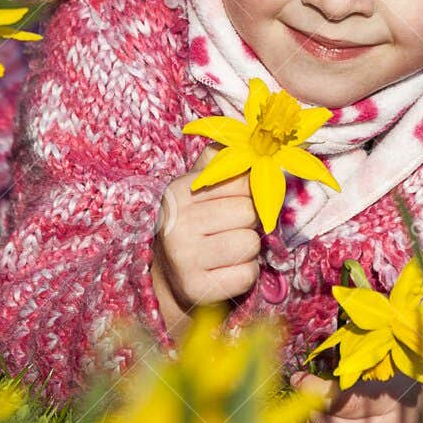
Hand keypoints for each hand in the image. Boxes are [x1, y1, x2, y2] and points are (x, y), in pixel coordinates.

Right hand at [149, 145, 261, 332]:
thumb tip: (250, 134)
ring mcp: (185, 258)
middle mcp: (177, 222)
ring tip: (225, 251)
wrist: (170, 278)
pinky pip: (247, 274)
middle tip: (228, 230)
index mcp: (178, 191)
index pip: (242, 181)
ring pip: (251, 244)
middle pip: (249, 213)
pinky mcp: (197, 288)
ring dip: (247, 250)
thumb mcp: (199, 187)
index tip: (233, 202)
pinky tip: (223, 272)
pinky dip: (243, 275)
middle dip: (248, 223)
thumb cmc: (196, 224)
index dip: (248, 193)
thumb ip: (221, 160)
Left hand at [289, 366, 422, 422]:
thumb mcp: (386, 366)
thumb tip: (305, 377)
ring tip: (318, 417)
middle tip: (308, 398)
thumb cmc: (407, 379)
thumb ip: (350, 372)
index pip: (340, 402)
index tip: (297, 378)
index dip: (313, 390)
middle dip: (312, 411)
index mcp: (391, 404)